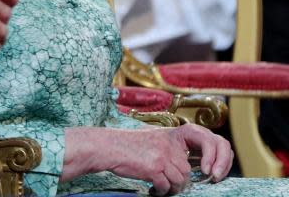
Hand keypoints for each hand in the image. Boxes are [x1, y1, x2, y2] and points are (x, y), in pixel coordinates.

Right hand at [64, 125, 232, 193]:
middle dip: (184, 181)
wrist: (107, 147)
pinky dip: (161, 190)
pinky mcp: (153, 167)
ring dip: (170, 187)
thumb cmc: (131, 147)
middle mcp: (170, 143)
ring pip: (180, 181)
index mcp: (174, 134)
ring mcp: (162, 155)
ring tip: (158, 184)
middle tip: (180, 186)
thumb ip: (176, 150)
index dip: (218, 156)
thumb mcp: (157, 141)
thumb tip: (193, 170)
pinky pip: (167, 187)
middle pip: (189, 170)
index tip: (212, 172)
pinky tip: (152, 187)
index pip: (209, 139)